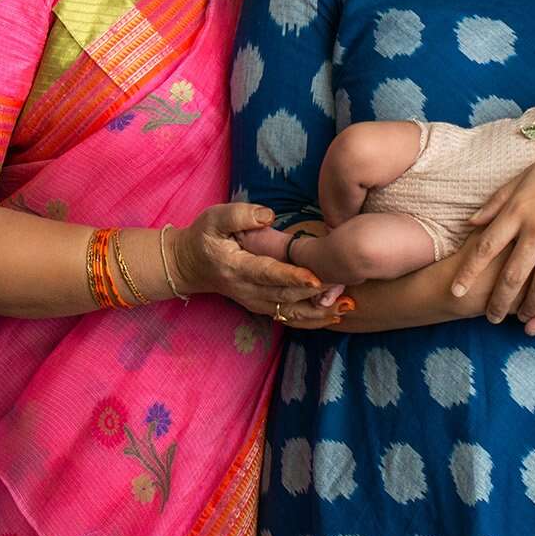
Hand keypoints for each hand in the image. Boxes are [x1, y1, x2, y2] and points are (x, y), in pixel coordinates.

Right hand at [170, 204, 335, 326]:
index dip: (293, 277)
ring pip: (289, 312)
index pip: (268, 274)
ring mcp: (254, 302)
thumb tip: (269, 215)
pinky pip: (288, 318)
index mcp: (236, 267)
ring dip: (317, 312)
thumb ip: (240, 215)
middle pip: (285, 295)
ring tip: (345, 306)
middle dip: (315, 294)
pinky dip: (311, 320)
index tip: (316, 278)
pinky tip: (333, 316)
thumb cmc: (204, 237)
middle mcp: (247, 290)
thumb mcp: (214, 218)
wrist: (189, 265)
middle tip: (344, 285)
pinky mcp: (261, 307)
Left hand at [451, 140, 534, 323]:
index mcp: (518, 210)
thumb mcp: (527, 177)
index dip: (468, 272)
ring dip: (529, 307)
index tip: (455, 291)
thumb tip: (472, 222)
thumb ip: (498, 201)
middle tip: (489, 318)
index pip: (485, 248)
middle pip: (510, 277)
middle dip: (497, 302)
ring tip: (522, 317)